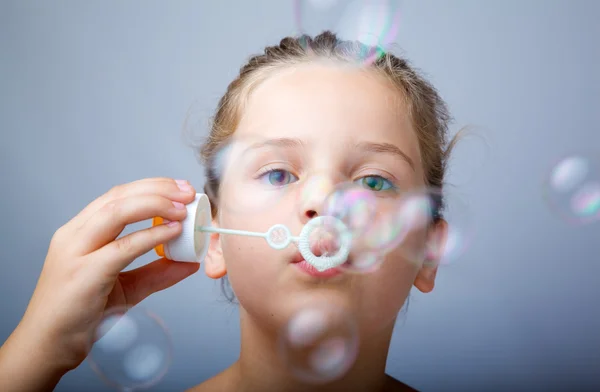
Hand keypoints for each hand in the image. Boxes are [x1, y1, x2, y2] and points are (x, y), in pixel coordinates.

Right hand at [18, 178, 200, 371]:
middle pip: (118, 197)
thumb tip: (190, 262)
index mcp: (80, 232)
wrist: (48, 347)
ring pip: (117, 212)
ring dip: (155, 204)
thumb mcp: (127, 288)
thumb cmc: (82, 315)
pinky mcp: (84, 273)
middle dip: (158, 188)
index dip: (152, 187)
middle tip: (187, 192)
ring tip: (182, 209)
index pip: (117, 196)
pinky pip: (122, 247)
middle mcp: (74, 235)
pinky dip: (151, 236)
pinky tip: (172, 233)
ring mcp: (75, 252)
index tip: (180, 189)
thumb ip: (157, 272)